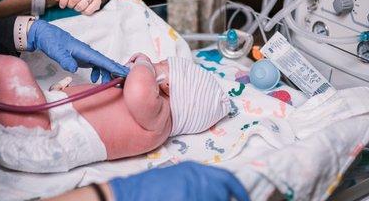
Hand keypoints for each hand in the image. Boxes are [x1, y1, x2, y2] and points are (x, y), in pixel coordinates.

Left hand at [27, 20, 128, 82]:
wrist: (44, 34)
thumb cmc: (50, 40)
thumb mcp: (55, 50)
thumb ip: (65, 59)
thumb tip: (74, 69)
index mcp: (83, 50)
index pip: (101, 60)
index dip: (113, 67)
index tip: (124, 72)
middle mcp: (87, 52)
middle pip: (104, 62)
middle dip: (115, 70)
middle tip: (124, 80)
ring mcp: (84, 54)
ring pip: (100, 64)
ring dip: (106, 73)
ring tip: (109, 84)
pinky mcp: (81, 57)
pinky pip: (94, 65)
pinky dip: (98, 72)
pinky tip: (95, 79)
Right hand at [109, 161, 249, 200]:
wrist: (123, 196)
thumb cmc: (146, 190)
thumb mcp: (175, 179)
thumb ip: (196, 183)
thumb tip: (216, 193)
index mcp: (193, 170)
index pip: (226, 179)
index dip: (239, 192)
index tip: (245, 199)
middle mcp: (195, 179)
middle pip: (222, 193)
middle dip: (226, 200)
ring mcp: (189, 193)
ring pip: (214, 199)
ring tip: (194, 199)